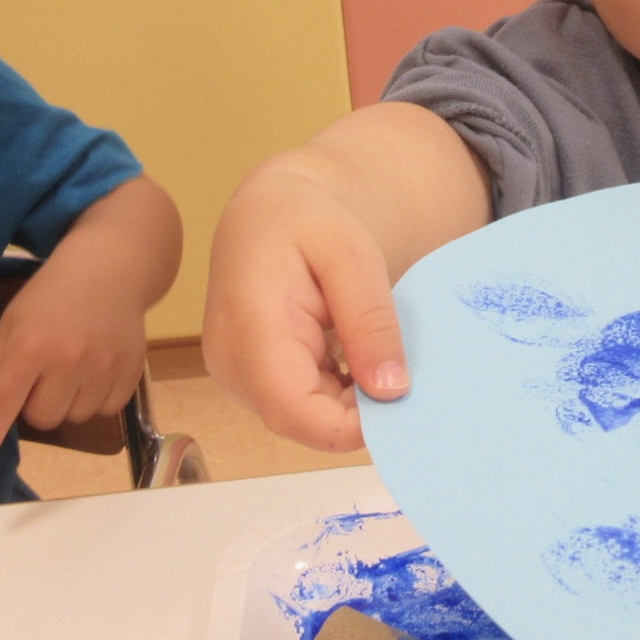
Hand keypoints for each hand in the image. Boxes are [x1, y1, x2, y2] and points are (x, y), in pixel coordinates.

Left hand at [0, 269, 147, 480]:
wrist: (111, 269)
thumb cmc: (52, 295)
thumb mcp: (13, 321)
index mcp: (30, 346)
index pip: (0, 404)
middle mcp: (68, 360)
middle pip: (42, 418)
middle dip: (36, 404)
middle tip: (43, 374)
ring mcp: (104, 366)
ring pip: (76, 417)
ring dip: (68, 401)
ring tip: (74, 366)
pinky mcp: (131, 370)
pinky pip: (107, 410)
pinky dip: (97, 398)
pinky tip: (96, 369)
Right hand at [202, 162, 409, 453]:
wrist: (268, 213)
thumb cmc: (307, 222)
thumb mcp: (351, 255)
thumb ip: (370, 321)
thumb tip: (391, 391)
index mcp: (250, 325)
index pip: (293, 408)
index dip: (349, 425)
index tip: (402, 404)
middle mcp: (232, 362)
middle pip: (301, 420)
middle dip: (359, 413)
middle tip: (408, 374)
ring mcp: (236, 375)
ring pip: (303, 418)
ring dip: (350, 403)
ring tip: (381, 356)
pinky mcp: (250, 379)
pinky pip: (300, 406)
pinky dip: (338, 395)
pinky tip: (361, 362)